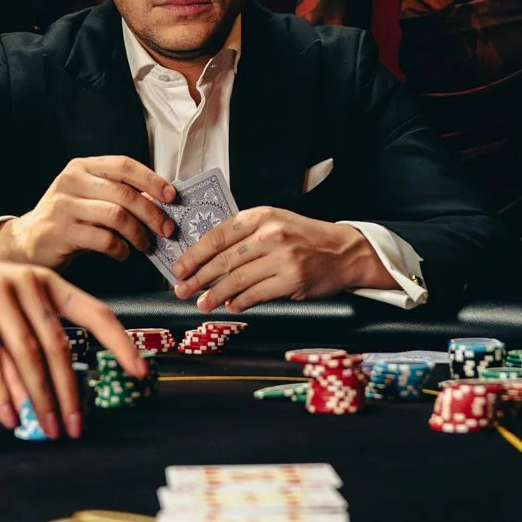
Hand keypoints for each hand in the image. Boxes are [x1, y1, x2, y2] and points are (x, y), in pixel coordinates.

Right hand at [0, 156, 177, 269]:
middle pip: (124, 193)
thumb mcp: (88, 198)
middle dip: (152, 213)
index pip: (123, 165)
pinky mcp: (60, 231)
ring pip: (116, 216)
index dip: (151, 179)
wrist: (26, 243)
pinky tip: (122, 253)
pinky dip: (120, 249)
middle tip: (166, 229)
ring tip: (144, 244)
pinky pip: (103, 239)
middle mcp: (71, 181)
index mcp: (81, 167)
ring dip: (138, 233)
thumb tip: (159, 203)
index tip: (171, 195)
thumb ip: (117, 196)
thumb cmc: (66, 220)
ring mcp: (63, 206)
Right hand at [0, 235, 144, 437]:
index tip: (139, 371)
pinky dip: (3, 393)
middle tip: (76, 426)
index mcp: (46, 281)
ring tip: (48, 429)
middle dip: (70, 392)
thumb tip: (47, 392)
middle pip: (59, 346)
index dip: (120, 343)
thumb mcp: (5, 307)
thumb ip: (29, 339)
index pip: (95, 311)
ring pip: (27, 356)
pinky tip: (10, 417)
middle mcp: (26, 283)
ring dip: (40, 399)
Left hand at [171, 207, 391, 311]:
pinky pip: (256, 294)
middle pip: (223, 259)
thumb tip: (206, 257)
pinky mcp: (292, 280)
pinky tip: (230, 306)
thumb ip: (243, 235)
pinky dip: (239, 302)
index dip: (194, 254)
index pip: (217, 235)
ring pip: (236, 279)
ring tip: (201, 303)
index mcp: (261, 216)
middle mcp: (270, 234)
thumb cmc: (304, 237)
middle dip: (197, 277)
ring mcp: (282, 258)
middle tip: (181, 288)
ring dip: (214, 294)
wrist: (343, 251)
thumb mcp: (274, 223)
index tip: (179, 267)